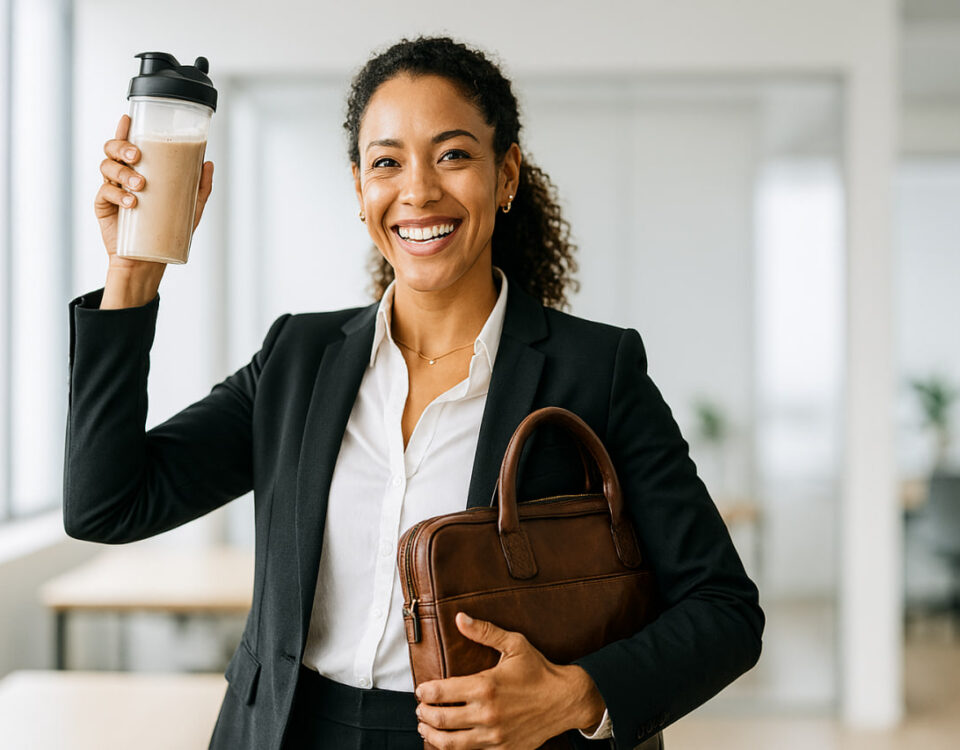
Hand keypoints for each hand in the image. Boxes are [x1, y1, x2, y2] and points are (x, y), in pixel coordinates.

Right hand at [95, 114, 213, 269]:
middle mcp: (122, 177)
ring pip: (107, 167)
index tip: (129, 119)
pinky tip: (131, 202)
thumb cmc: (168, 232)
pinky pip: (104, 192)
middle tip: (137, 156)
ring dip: (122, 172)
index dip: (124, 130)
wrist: (149, 260)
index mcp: (138, 171)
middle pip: (112, 150)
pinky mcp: (103, 206)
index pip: (128, 146)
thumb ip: (200, 186)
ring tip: (140, 185)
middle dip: (121, 147)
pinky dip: (117, 194)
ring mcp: (111, 190)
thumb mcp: (190, 208)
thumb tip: (208, 162)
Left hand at [414, 612, 605, 748]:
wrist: (566, 700)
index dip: (425, 692)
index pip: (442, 692)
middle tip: (419, 709)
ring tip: (425, 728)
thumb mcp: (515, 644)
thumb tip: (459, 618)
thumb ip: (485, 631)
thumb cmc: (540, 670)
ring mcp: (494, 735)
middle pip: (441, 720)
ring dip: (432, 735)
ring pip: (451, 743)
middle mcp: (487, 713)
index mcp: (486, 686)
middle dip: (424, 714)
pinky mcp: (502, 749)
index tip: (420, 689)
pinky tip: (449, 741)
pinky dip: (454, 749)